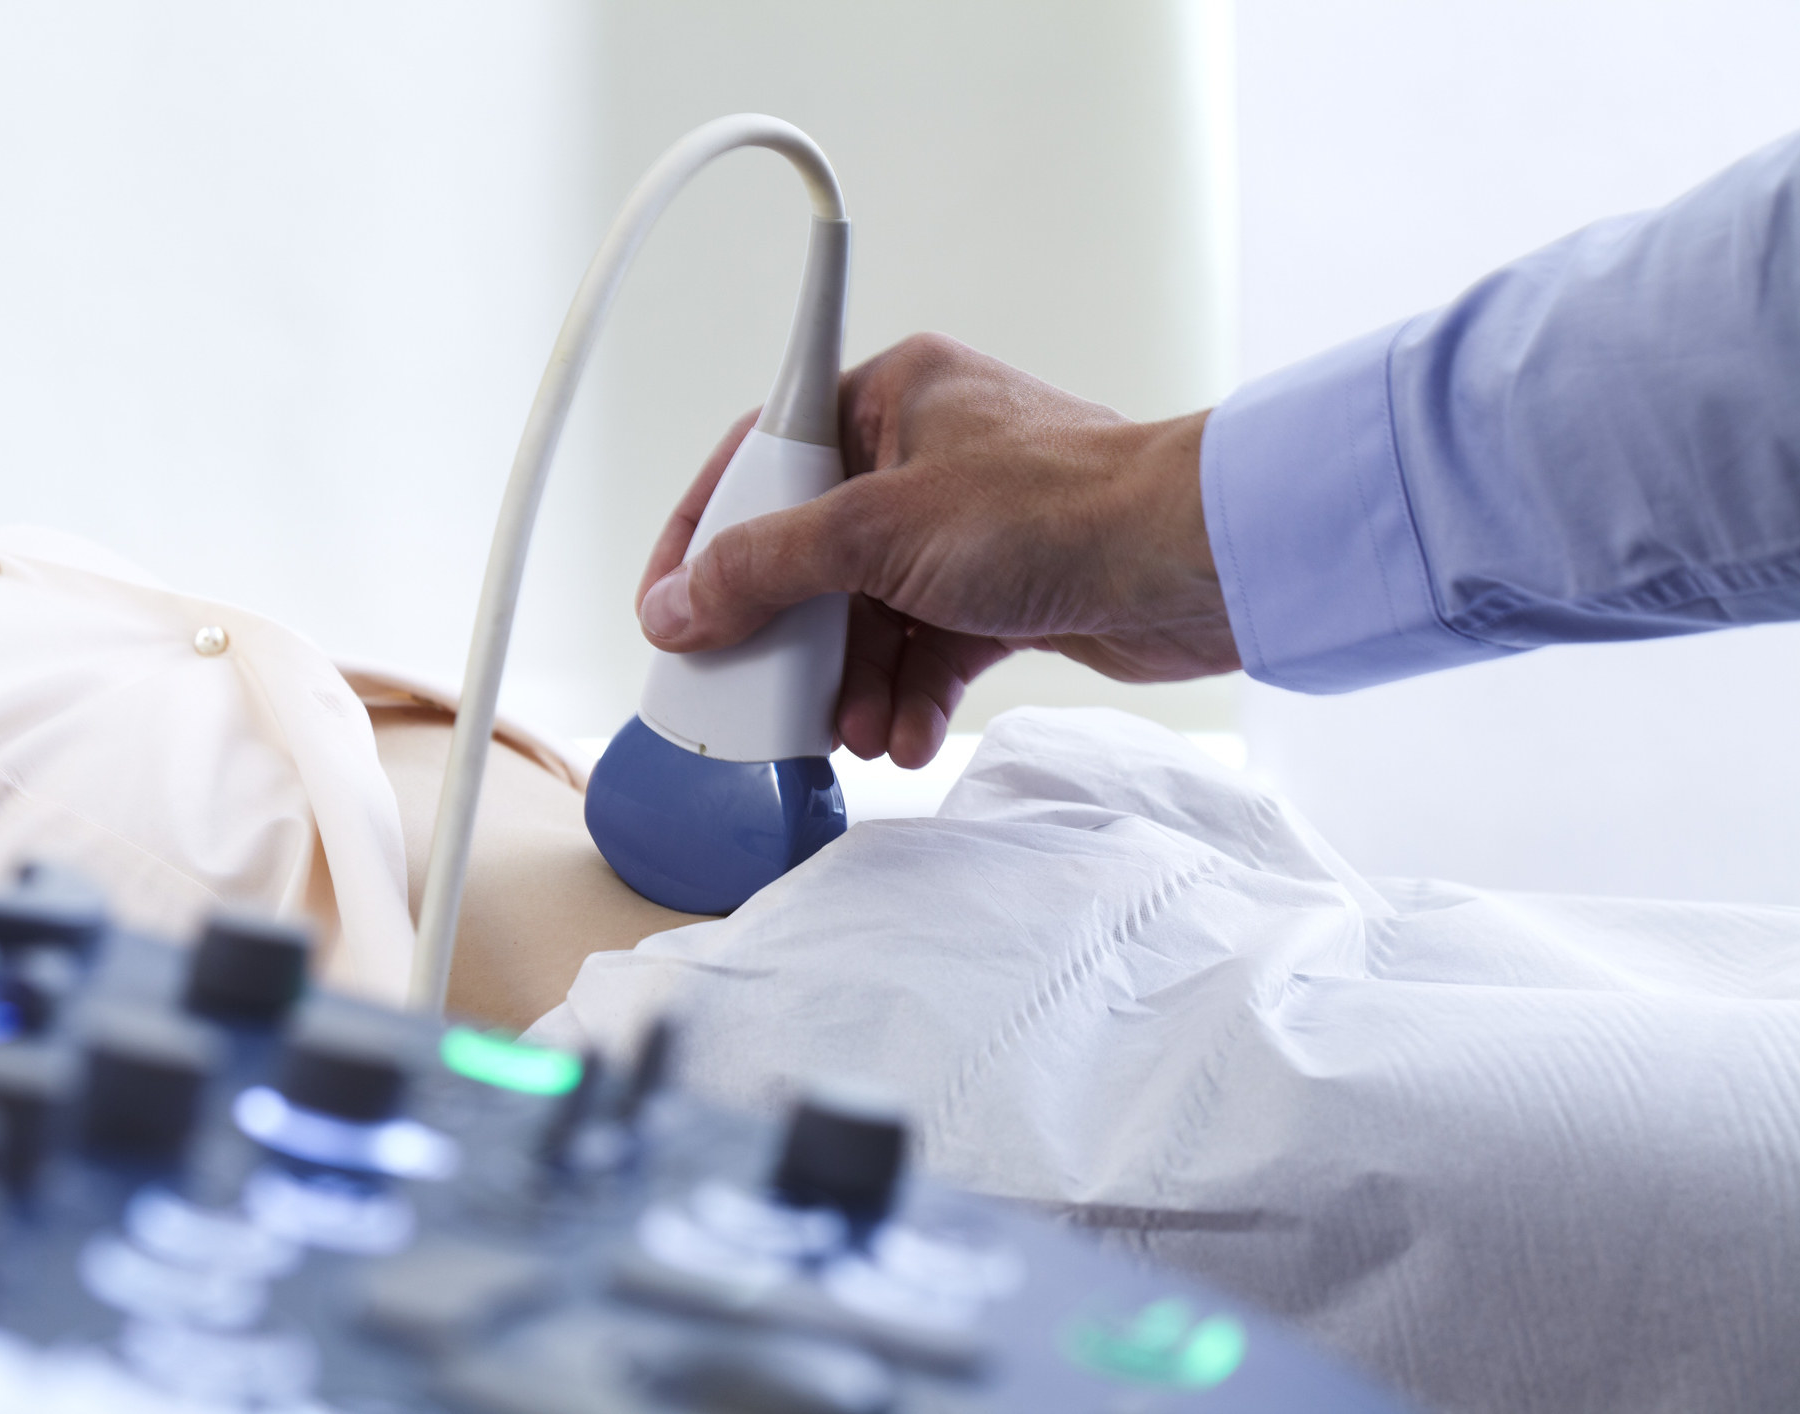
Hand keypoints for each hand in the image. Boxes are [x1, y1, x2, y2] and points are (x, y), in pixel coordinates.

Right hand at [635, 334, 1236, 767]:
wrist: (1190, 564)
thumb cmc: (1062, 507)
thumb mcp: (879, 532)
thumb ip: (766, 568)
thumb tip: (679, 603)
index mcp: (889, 397)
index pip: (761, 460)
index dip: (706, 537)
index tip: (669, 606)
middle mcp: (921, 455)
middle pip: (809, 553)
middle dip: (793, 639)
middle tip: (759, 692)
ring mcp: (962, 529)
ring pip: (868, 615)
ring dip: (853, 682)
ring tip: (852, 729)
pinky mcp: (1003, 592)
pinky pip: (927, 649)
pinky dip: (910, 695)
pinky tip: (905, 732)